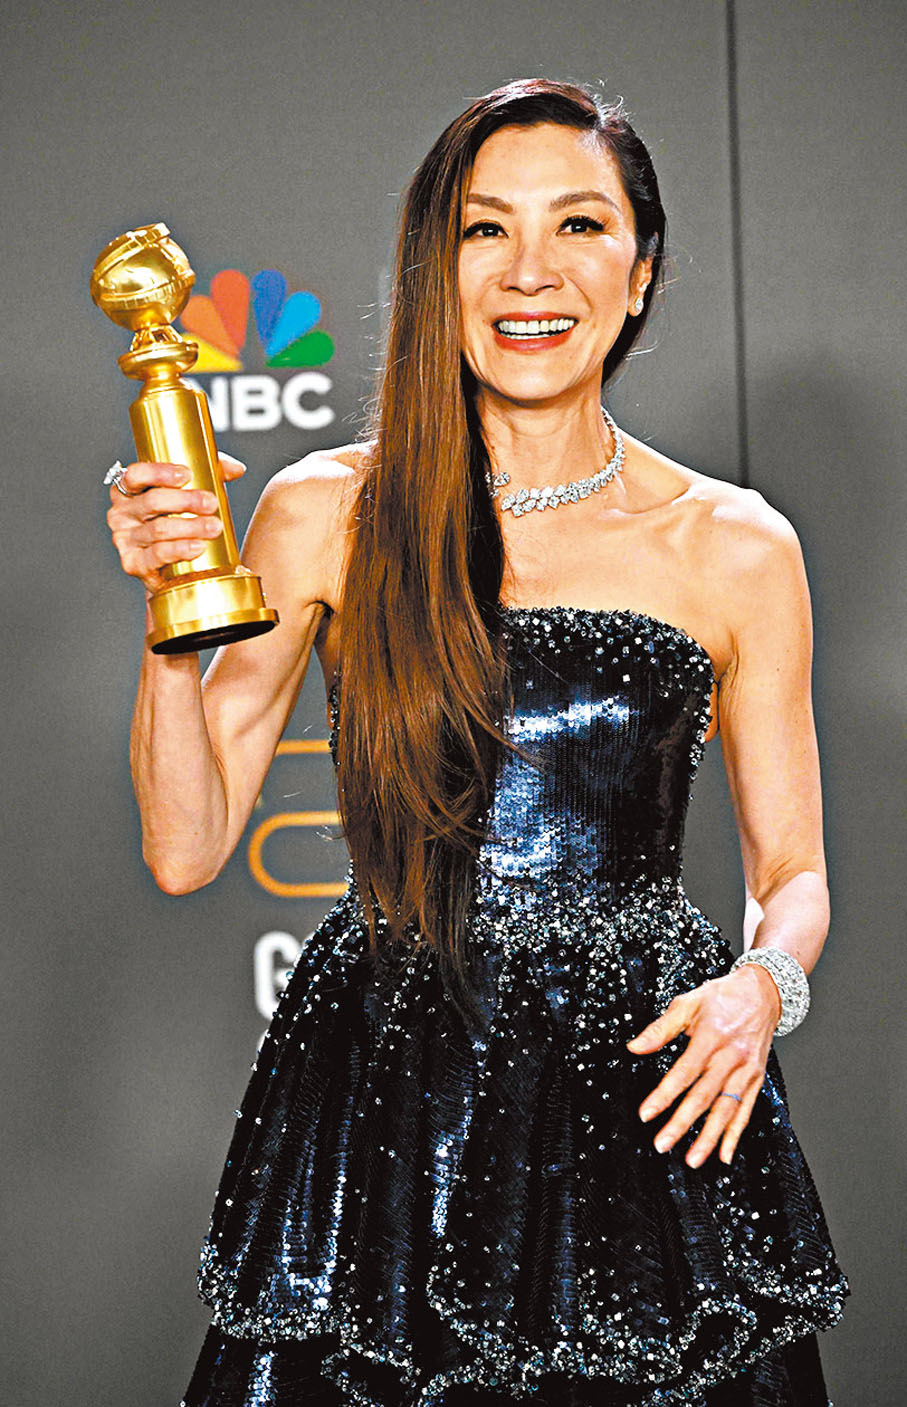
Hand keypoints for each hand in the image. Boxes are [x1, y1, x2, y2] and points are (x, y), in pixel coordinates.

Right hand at [106, 453, 245, 593]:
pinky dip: (180, 550)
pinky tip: (198, 546)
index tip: (187, 474)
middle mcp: (120, 513)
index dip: (160, 472)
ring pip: (159, 529)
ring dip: (190, 527)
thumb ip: (210, 475)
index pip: (135, 474)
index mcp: (128, 490)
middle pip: (152, 501)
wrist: (169, 569)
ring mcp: (124, 539)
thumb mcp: (188, 494)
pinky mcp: (133, 563)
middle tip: (211, 503)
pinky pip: (157, 555)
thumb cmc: (175, 522)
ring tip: (214, 526)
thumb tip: (236, 469)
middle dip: (186, 500)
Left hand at [625, 964, 781, 1167]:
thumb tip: (634, 1047)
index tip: (646, 1113)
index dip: (664, 1095)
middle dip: (681, 1123)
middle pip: (703, 1096)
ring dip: (708, 1137)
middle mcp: (731, 1057)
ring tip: (692, 1159)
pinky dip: (735, 1135)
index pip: (684, 1072)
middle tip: (663, 1144)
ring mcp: (746, 1071)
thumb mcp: (689, 1002)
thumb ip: (662, 1028)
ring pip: (726, 1110)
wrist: (763, 993)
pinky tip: (724, 1154)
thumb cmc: (723, 997)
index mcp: (711, 1037)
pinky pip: (746, 1111)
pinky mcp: (756, 1080)